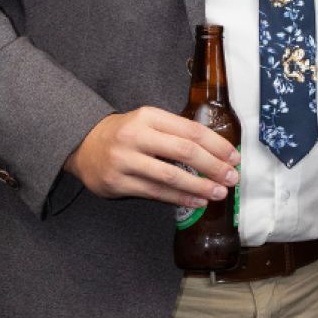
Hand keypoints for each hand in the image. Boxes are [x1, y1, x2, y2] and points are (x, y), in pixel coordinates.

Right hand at [63, 106, 239, 207]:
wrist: (83, 145)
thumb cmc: (126, 134)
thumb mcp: (148, 122)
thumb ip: (176, 132)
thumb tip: (217, 151)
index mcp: (149, 116)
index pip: (191, 131)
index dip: (217, 145)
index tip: (234, 156)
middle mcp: (136, 136)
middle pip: (184, 152)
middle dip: (213, 166)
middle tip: (232, 177)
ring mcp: (125, 160)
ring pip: (170, 176)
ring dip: (200, 186)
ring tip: (219, 192)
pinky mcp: (117, 183)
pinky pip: (155, 193)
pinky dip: (180, 198)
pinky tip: (197, 201)